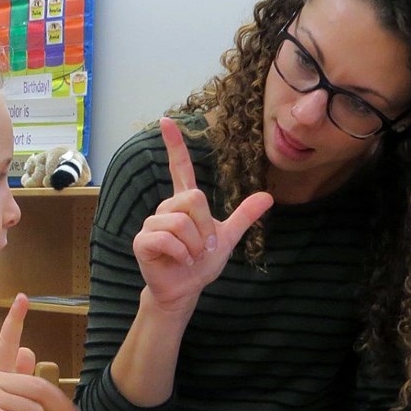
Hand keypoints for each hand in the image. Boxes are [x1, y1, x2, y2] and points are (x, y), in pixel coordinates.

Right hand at [132, 118, 273, 312]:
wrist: (185, 289)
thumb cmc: (201, 263)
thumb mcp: (228, 239)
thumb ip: (244, 217)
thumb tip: (268, 197)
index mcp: (184, 203)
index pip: (179, 168)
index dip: (174, 145)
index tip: (166, 121)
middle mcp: (166, 208)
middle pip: (192, 199)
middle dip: (205, 228)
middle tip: (205, 248)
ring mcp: (152, 223)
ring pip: (181, 222)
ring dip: (195, 245)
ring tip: (192, 257)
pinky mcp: (143, 240)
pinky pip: (168, 238)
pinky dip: (182, 253)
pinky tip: (181, 261)